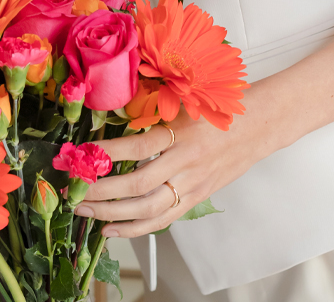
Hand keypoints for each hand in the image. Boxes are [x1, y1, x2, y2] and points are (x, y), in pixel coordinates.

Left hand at [73, 106, 268, 237]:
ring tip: (85, 210)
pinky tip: (111, 230)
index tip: (80, 154)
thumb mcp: (183, 104)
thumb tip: (107, 116)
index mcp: (181, 134)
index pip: (136, 146)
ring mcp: (192, 184)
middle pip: (138, 184)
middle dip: (101, 191)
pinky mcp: (196, 198)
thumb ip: (150, 114)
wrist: (259, 125)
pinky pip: (162, 219)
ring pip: (148, 208)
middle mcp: (186, 163)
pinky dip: (134, 229)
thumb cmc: (217, 110)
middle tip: (74, 190)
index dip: (106, 153)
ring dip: (111, 213)